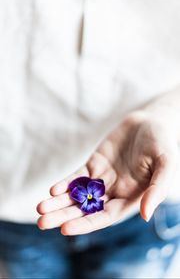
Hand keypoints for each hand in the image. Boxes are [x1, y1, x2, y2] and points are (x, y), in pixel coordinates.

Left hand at [37, 111, 178, 234]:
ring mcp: (103, 178)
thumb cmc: (163, 144)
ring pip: (77, 194)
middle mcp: (114, 192)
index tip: (65, 228)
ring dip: (59, 202)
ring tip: (40, 208)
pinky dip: (65, 183)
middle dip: (64, 216)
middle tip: (42, 222)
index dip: (86, 224)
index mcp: (130, 198)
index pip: (104, 217)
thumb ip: (156, 189)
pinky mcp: (94, 164)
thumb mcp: (165, 165)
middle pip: (85, 209)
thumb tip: (145, 215)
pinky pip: (78, 176)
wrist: (151, 122)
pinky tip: (53, 189)